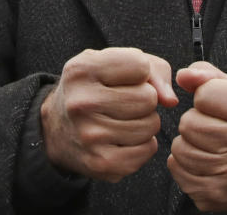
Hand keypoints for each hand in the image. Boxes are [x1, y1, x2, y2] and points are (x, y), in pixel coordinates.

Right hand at [41, 47, 178, 181]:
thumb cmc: (95, 88)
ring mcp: (90, 136)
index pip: (141, 65)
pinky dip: (143, 144)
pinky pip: (148, 150)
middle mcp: (81, 103)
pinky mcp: (101, 163)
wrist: (56, 129)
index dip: (140, 72)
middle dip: (145, 98)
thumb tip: (171, 101)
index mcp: (82, 70)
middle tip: (124, 102)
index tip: (122, 78)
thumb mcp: (113, 63)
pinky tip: (124, 138)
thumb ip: (152, 69)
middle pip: (149, 98)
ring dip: (145, 121)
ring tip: (123, 119)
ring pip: (151, 125)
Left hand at [168, 61, 226, 211]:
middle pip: (189, 123)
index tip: (220, 108)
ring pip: (180, 148)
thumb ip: (207, 75)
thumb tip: (183, 76)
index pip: (204, 94)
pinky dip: (183, 164)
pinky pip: (177, 169)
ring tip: (207, 145)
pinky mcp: (216, 194)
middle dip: (194, 123)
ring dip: (187, 143)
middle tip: (212, 129)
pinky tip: (202, 163)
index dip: (205, 98)